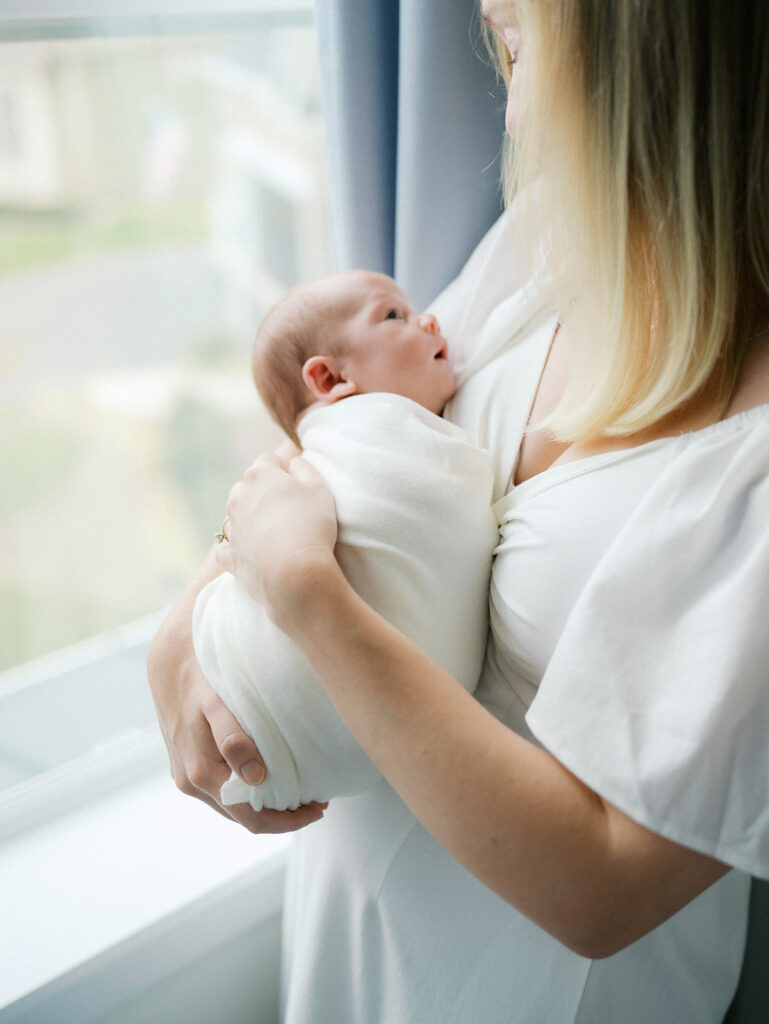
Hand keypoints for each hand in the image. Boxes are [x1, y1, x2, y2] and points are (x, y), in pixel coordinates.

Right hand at [147, 562, 326, 833]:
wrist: (170, 646)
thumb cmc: (216, 625)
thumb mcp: (233, 601)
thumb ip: (260, 585)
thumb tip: (290, 555)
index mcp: (200, 680)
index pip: (215, 720)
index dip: (236, 748)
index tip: (263, 771)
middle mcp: (184, 718)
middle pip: (208, 772)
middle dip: (255, 799)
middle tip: (310, 805)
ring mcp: (177, 743)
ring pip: (207, 791)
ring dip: (254, 813)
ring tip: (307, 813)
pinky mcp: (179, 760)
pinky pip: (206, 795)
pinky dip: (242, 810)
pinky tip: (284, 813)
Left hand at [216, 453, 337, 612]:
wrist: (294, 574)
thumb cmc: (310, 526)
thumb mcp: (320, 488)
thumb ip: (305, 468)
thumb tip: (293, 463)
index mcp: (259, 475)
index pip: (269, 460)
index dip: (286, 470)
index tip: (300, 485)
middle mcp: (238, 498)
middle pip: (249, 486)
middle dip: (265, 492)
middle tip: (290, 509)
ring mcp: (232, 528)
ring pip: (237, 515)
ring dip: (253, 518)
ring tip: (278, 533)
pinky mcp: (231, 556)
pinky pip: (229, 548)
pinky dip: (240, 548)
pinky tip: (255, 553)